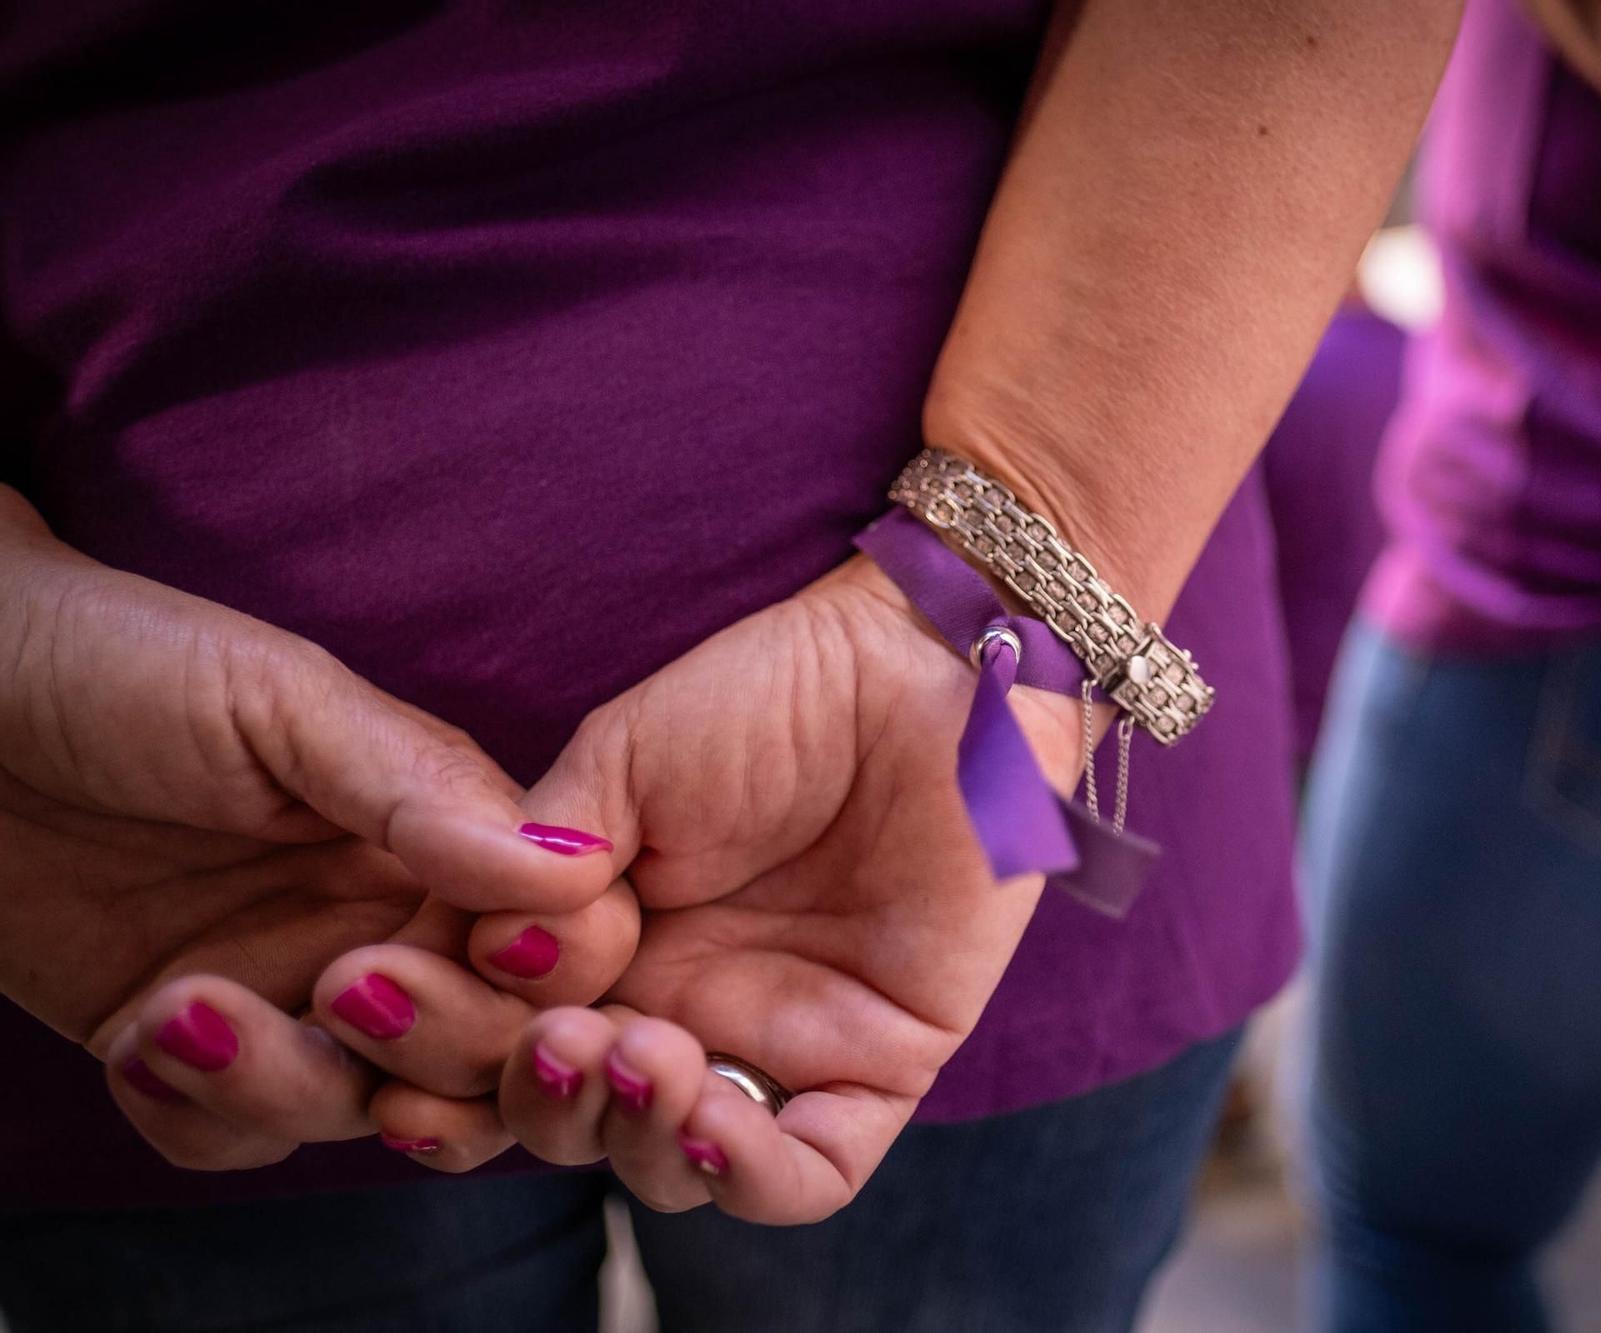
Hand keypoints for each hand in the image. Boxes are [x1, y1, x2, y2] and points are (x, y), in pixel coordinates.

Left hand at [0, 491, 632, 1167]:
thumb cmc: (115, 660)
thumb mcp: (281, 700)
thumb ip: (422, 787)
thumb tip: (573, 866)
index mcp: (444, 836)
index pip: (566, 938)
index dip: (554, 969)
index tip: (486, 947)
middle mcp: (387, 924)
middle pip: (490, 1049)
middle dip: (437, 1044)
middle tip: (342, 986)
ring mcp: (288, 992)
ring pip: (362, 1111)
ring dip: (286, 1085)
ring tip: (183, 1009)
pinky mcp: (186, 1047)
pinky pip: (235, 1138)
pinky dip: (197, 1114)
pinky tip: (139, 1032)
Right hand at [313, 554, 1079, 1218]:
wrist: (921, 669)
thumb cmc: (768, 698)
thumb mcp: (620, 762)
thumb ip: (534, 860)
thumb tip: (483, 960)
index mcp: (591, 948)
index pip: (480, 1040)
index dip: (420, 1045)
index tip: (364, 995)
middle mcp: (666, 1013)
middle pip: (558, 1116)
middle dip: (518, 1090)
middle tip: (538, 1024)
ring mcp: (768, 1049)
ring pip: (663, 1163)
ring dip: (620, 1130)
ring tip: (625, 1050)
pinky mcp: (874, 1070)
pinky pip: (802, 1176)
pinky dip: (741, 1171)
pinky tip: (702, 1112)